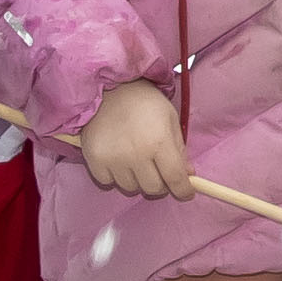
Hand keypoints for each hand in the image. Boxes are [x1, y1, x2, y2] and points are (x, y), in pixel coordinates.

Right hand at [80, 80, 193, 197]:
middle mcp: (136, 154)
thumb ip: (179, 149)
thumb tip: (187, 175)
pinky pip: (108, 182)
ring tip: (135, 159)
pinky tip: (117, 158)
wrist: (108, 88)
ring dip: (137, 179)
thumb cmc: (145, 102)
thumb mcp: (170, 118)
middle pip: (153, 188)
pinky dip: (114, 175)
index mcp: (159, 141)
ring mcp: (113, 158)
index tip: (186, 192)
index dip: (183, 190)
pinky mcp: (94, 160)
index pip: (175, 178)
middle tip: (158, 170)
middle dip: (160, 183)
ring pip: (131, 188)